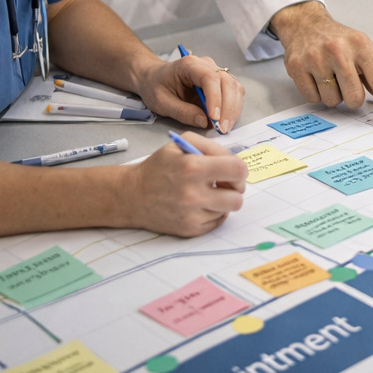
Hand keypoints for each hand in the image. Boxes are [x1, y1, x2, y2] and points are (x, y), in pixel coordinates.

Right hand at [123, 131, 247, 236]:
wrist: (131, 195)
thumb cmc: (159, 166)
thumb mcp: (181, 143)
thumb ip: (212, 146)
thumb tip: (234, 161)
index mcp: (192, 167)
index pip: (238, 170)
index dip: (240, 170)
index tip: (233, 170)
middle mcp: (193, 194)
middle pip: (238, 197)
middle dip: (236, 188)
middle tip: (225, 183)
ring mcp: (191, 215)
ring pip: (229, 209)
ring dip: (225, 200)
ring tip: (211, 193)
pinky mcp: (189, 230)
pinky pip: (217, 221)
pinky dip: (214, 212)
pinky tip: (201, 204)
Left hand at [136, 55, 244, 132]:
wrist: (154, 78)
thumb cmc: (155, 86)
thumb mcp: (161, 102)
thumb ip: (182, 112)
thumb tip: (204, 122)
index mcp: (190, 65)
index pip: (210, 78)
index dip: (215, 98)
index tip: (214, 118)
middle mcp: (207, 65)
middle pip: (227, 82)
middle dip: (228, 107)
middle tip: (222, 129)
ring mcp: (216, 72)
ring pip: (235, 88)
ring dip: (233, 109)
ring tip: (225, 127)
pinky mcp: (221, 82)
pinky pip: (234, 93)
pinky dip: (233, 108)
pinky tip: (226, 121)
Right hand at [270, 1, 372, 126]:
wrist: (306, 25)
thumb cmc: (339, 41)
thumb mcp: (361, 49)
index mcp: (360, 45)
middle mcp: (338, 50)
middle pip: (354, 97)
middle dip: (352, 98)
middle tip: (346, 83)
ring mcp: (316, 58)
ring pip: (332, 101)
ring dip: (333, 95)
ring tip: (329, 76)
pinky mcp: (297, 67)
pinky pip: (312, 99)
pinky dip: (316, 94)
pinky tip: (315, 77)